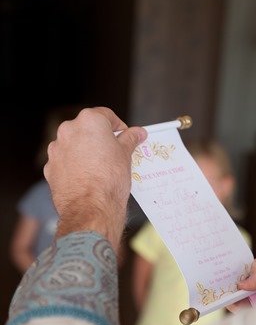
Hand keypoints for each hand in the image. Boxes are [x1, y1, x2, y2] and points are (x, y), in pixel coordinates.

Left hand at [44, 107, 146, 251]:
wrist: (91, 208)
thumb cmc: (110, 179)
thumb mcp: (126, 155)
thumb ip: (130, 139)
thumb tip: (137, 133)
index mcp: (89, 121)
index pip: (107, 116)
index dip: (119, 127)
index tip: (125, 138)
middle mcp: (68, 130)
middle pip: (88, 129)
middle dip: (100, 139)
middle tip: (115, 154)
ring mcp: (56, 149)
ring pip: (74, 145)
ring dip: (86, 153)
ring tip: (100, 169)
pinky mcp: (50, 168)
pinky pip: (65, 162)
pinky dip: (75, 167)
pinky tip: (87, 179)